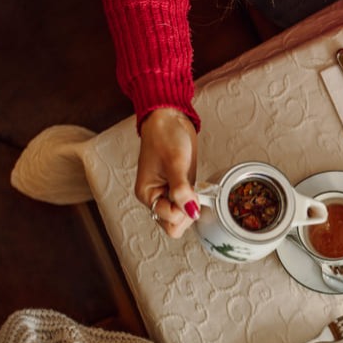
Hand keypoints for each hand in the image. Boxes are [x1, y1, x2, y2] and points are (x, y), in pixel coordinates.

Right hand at [137, 107, 199, 237]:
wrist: (170, 118)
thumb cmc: (164, 135)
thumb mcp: (175, 163)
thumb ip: (181, 190)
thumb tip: (191, 211)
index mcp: (147, 194)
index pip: (168, 222)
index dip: (182, 211)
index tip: (188, 193)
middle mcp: (156, 197)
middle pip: (175, 224)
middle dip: (187, 212)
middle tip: (191, 191)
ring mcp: (169, 193)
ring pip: (183, 217)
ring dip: (192, 206)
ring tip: (193, 186)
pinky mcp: (181, 187)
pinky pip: (188, 204)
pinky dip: (195, 200)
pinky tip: (196, 187)